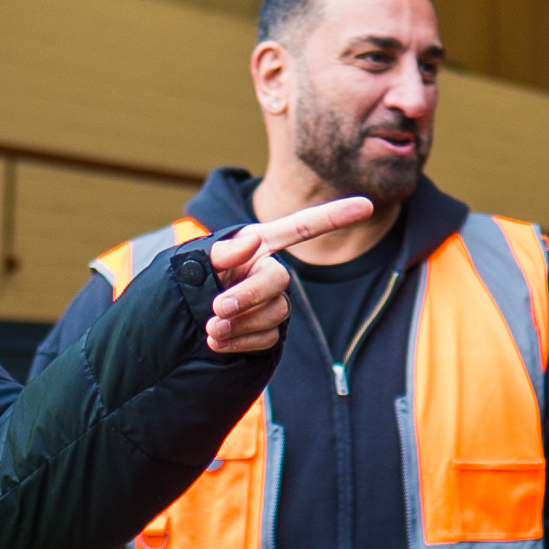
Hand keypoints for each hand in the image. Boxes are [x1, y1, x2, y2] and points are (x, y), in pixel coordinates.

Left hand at [201, 198, 375, 354]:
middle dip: (249, 295)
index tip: (366, 206)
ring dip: (239, 323)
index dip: (334, 216)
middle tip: (218, 308)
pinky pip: (266, 339)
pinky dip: (238, 342)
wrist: (181, 321)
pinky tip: (216, 342)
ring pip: (273, 314)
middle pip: (279, 280)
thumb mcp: (199, 260)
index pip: (301, 227)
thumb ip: (221, 251)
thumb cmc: (191, 282)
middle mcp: (270, 273)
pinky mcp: (269, 334)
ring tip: (210, 328)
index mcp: (259, 246)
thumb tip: (252, 241)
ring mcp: (273, 305)